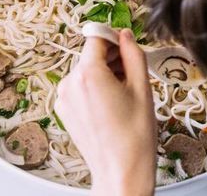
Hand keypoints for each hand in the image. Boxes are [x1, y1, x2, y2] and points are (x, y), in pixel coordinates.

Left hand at [55, 30, 155, 195]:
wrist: (121, 171)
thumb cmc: (133, 136)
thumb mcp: (142, 88)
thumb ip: (133, 54)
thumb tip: (125, 36)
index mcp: (87, 74)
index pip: (96, 38)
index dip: (114, 38)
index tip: (126, 44)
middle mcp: (69, 83)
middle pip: (90, 55)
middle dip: (111, 59)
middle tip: (132, 73)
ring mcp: (64, 98)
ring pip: (86, 71)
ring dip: (104, 74)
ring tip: (124, 94)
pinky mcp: (64, 110)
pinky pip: (80, 88)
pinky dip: (94, 89)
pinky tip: (111, 105)